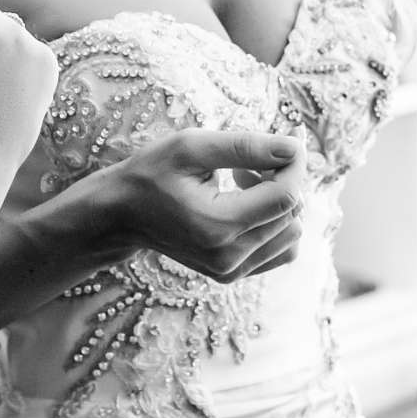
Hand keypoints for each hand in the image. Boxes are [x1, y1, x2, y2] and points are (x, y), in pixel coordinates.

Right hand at [100, 128, 308, 282]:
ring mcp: (231, 271)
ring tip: (244, 183)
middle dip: (282, 180)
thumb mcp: (191, 146)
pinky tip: (245, 204)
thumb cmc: (152, 173)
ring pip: (292, 233)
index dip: (294, 165)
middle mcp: (228, 256)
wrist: (121, 214)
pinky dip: (273, 223)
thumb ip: (246, 146)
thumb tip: (294, 148)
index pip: (287, 197)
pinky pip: (281, 249)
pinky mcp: (233, 274)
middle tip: (246, 163)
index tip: (284, 142)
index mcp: (218, 225)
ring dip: (278, 203)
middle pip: (292, 214)